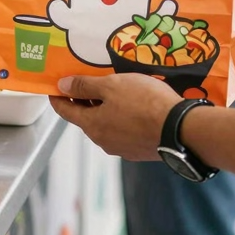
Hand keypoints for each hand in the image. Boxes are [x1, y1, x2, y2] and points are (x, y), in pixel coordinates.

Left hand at [50, 72, 181, 160]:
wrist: (181, 128)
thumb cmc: (143, 102)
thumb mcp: (111, 85)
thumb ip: (85, 86)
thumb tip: (62, 87)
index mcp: (92, 126)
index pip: (66, 112)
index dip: (58, 98)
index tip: (53, 88)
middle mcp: (103, 141)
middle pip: (86, 119)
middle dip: (83, 102)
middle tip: (85, 84)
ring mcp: (122, 148)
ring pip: (105, 126)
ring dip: (103, 110)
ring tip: (112, 92)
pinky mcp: (139, 150)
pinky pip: (122, 131)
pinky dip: (120, 118)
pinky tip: (131, 107)